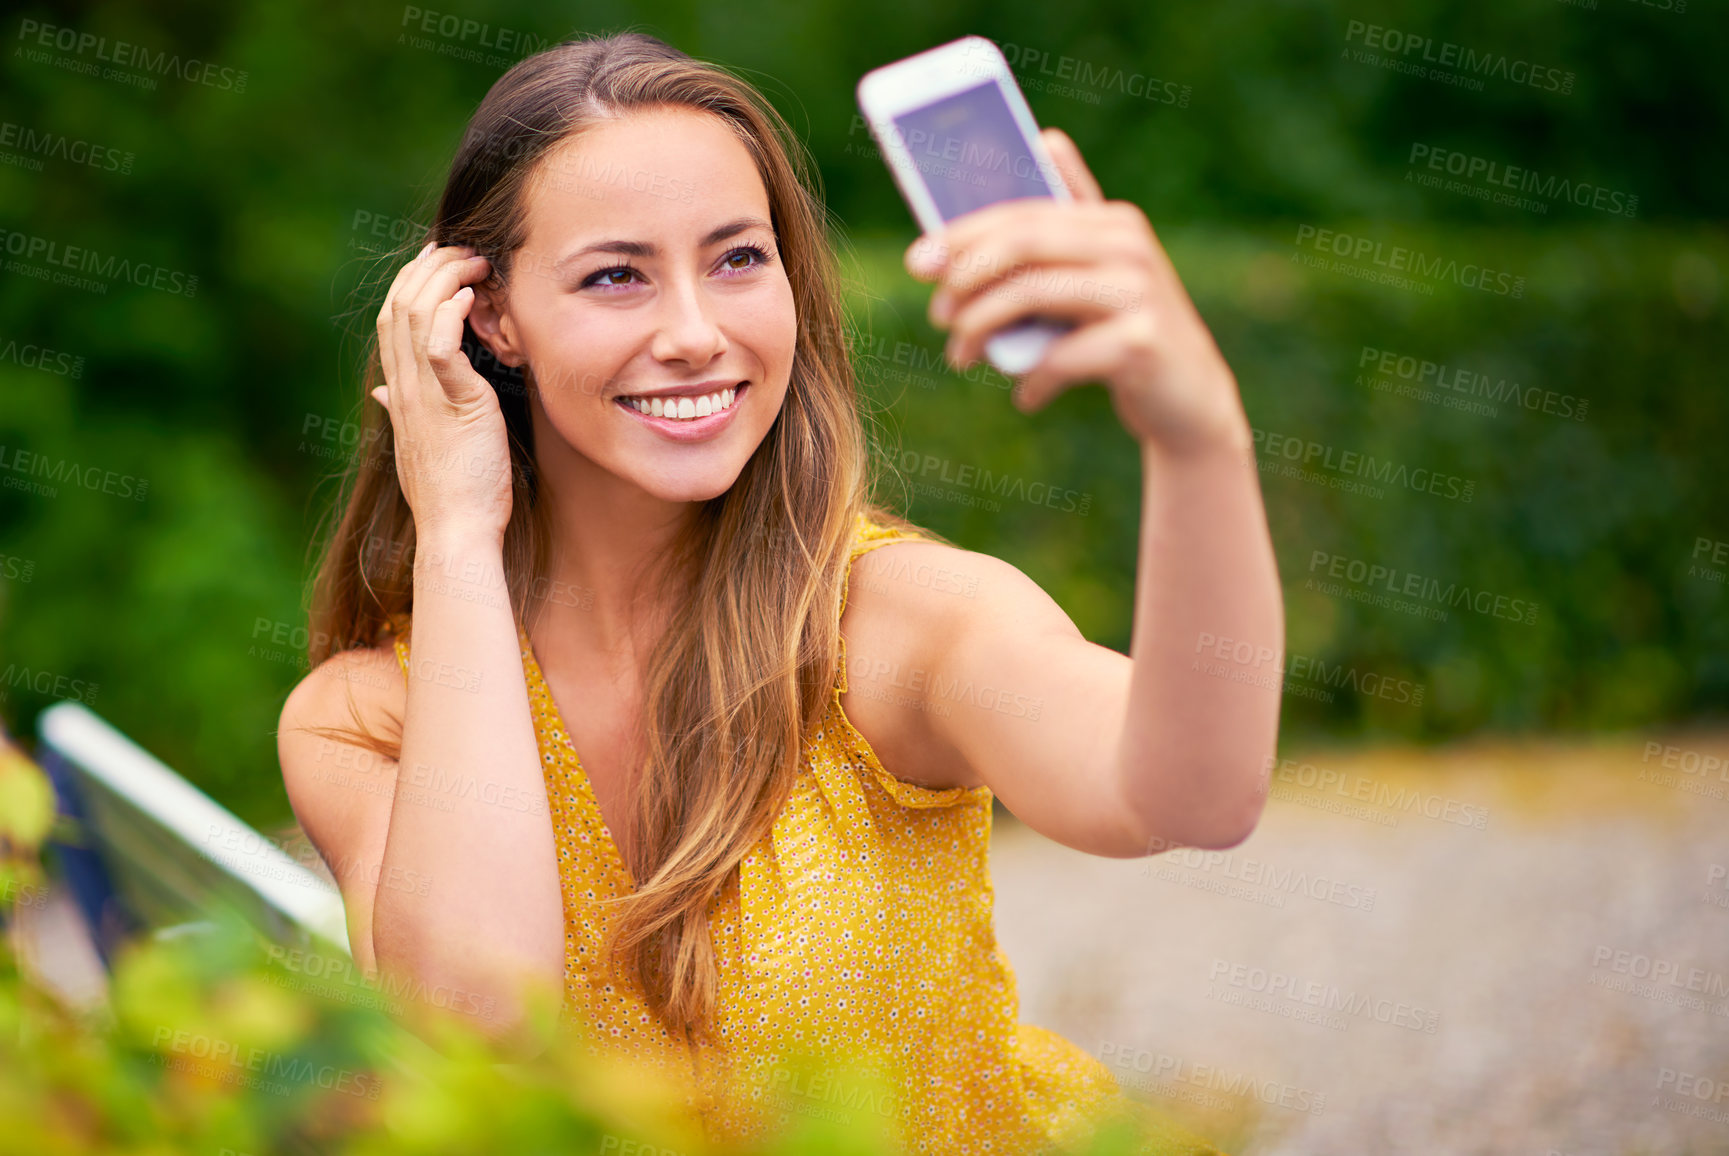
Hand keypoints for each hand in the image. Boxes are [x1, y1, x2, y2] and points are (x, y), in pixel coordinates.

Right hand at [372, 242, 513, 544]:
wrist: (456, 531)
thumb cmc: (450, 492)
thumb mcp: (420, 444)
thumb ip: (402, 410)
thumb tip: (384, 393)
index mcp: (399, 392)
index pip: (391, 319)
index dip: (410, 281)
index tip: (438, 259)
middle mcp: (403, 387)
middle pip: (398, 305)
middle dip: (427, 267)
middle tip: (460, 248)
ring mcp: (423, 394)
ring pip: (415, 315)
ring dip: (444, 278)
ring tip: (473, 261)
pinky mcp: (452, 403)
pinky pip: (440, 346)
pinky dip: (450, 314)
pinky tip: (469, 295)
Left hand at [904, 128, 1248, 455]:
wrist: (1191, 398)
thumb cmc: (1126, 332)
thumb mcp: (1100, 272)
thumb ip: (1070, 219)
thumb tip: (1046, 138)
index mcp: (1113, 221)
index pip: (1023, 212)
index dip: (963, 233)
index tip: (918, 260)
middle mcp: (1129, 246)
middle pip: (1023, 243)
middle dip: (966, 277)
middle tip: (936, 313)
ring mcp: (1139, 293)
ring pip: (1033, 294)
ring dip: (982, 328)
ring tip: (961, 357)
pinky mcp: (1141, 344)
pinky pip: (1062, 357)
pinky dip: (1033, 379)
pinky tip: (1025, 397)